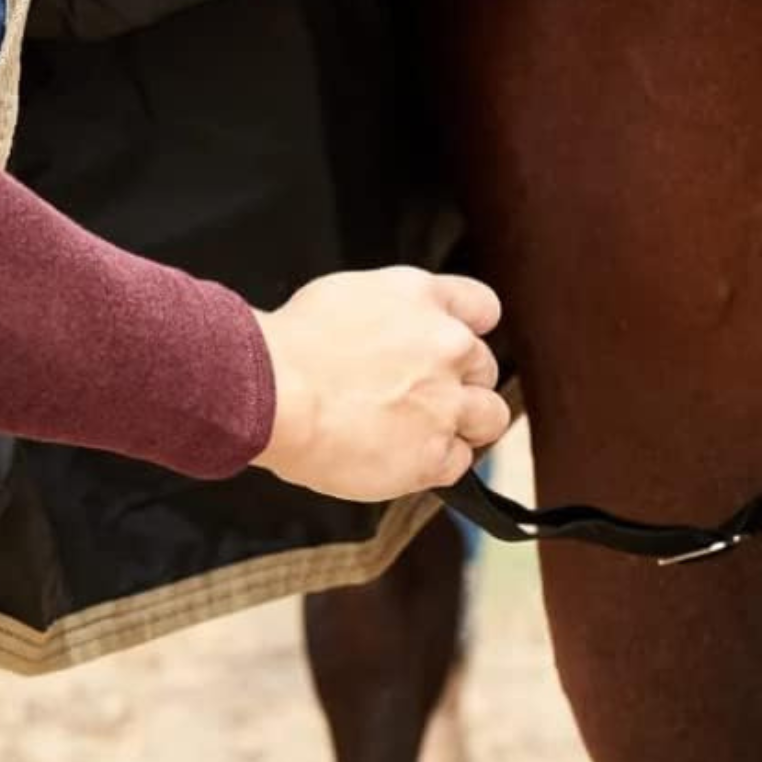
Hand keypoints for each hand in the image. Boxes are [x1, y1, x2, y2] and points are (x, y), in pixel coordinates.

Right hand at [253, 269, 511, 501]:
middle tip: (417, 400)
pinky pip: (459, 462)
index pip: (482, 308)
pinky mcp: (434, 453)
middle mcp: (447, 344)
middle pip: (484, 367)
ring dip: (463, 426)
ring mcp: (446, 401)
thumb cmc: (289, 345)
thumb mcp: (347, 297)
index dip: (470, 331)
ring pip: (489, 417)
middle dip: (458, 384)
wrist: (272, 389)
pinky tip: (398, 459)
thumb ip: (388, 315)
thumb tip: (390, 335)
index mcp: (422, 297)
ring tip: (419, 434)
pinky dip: (435, 464)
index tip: (452, 351)